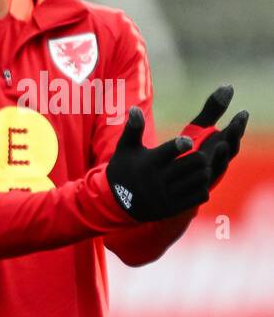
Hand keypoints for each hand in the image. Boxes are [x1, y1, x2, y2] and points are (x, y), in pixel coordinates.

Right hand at [106, 107, 212, 222]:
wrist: (115, 203)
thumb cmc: (124, 169)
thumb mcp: (125, 149)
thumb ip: (133, 129)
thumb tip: (135, 108)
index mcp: (149, 163)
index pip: (174, 148)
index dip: (183, 143)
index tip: (187, 141)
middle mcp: (158, 180)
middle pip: (195, 161)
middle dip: (199, 156)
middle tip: (197, 155)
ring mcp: (166, 195)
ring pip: (200, 178)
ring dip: (202, 172)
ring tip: (197, 169)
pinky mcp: (173, 208)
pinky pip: (200, 194)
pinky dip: (201, 187)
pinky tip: (194, 183)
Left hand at [183, 84, 247, 188]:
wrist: (166, 183)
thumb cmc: (188, 152)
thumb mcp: (197, 129)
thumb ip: (212, 111)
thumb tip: (229, 85)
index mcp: (219, 146)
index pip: (233, 134)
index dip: (238, 125)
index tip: (242, 112)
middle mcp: (216, 162)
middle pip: (229, 150)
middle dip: (233, 139)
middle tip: (235, 126)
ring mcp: (206, 177)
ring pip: (218, 167)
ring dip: (221, 157)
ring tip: (221, 145)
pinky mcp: (194, 191)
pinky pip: (202, 186)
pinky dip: (204, 178)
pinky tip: (203, 171)